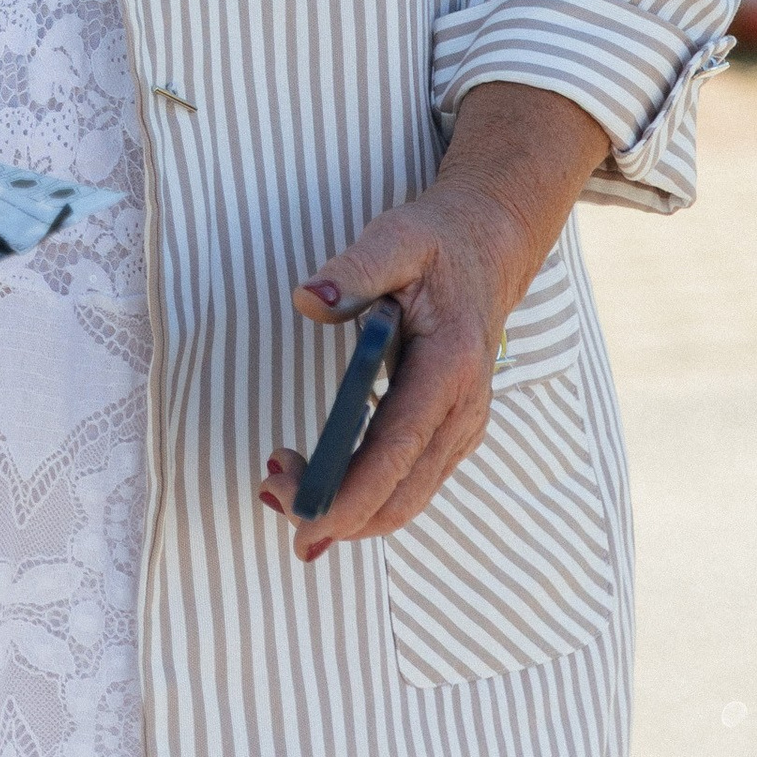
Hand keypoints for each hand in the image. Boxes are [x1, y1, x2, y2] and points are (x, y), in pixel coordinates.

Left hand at [256, 81, 605, 563]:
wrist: (487, 249)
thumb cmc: (434, 244)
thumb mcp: (394, 238)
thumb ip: (353, 270)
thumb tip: (308, 300)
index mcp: (449, 368)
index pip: (397, 451)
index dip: (349, 495)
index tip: (301, 517)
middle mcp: (463, 411)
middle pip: (401, 494)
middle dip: (336, 512)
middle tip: (269, 492)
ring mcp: (462, 428)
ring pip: (406, 499)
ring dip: (346, 509)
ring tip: (280, 484)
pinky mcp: (450, 433)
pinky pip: (409, 483)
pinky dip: (364, 496)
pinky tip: (318, 481)